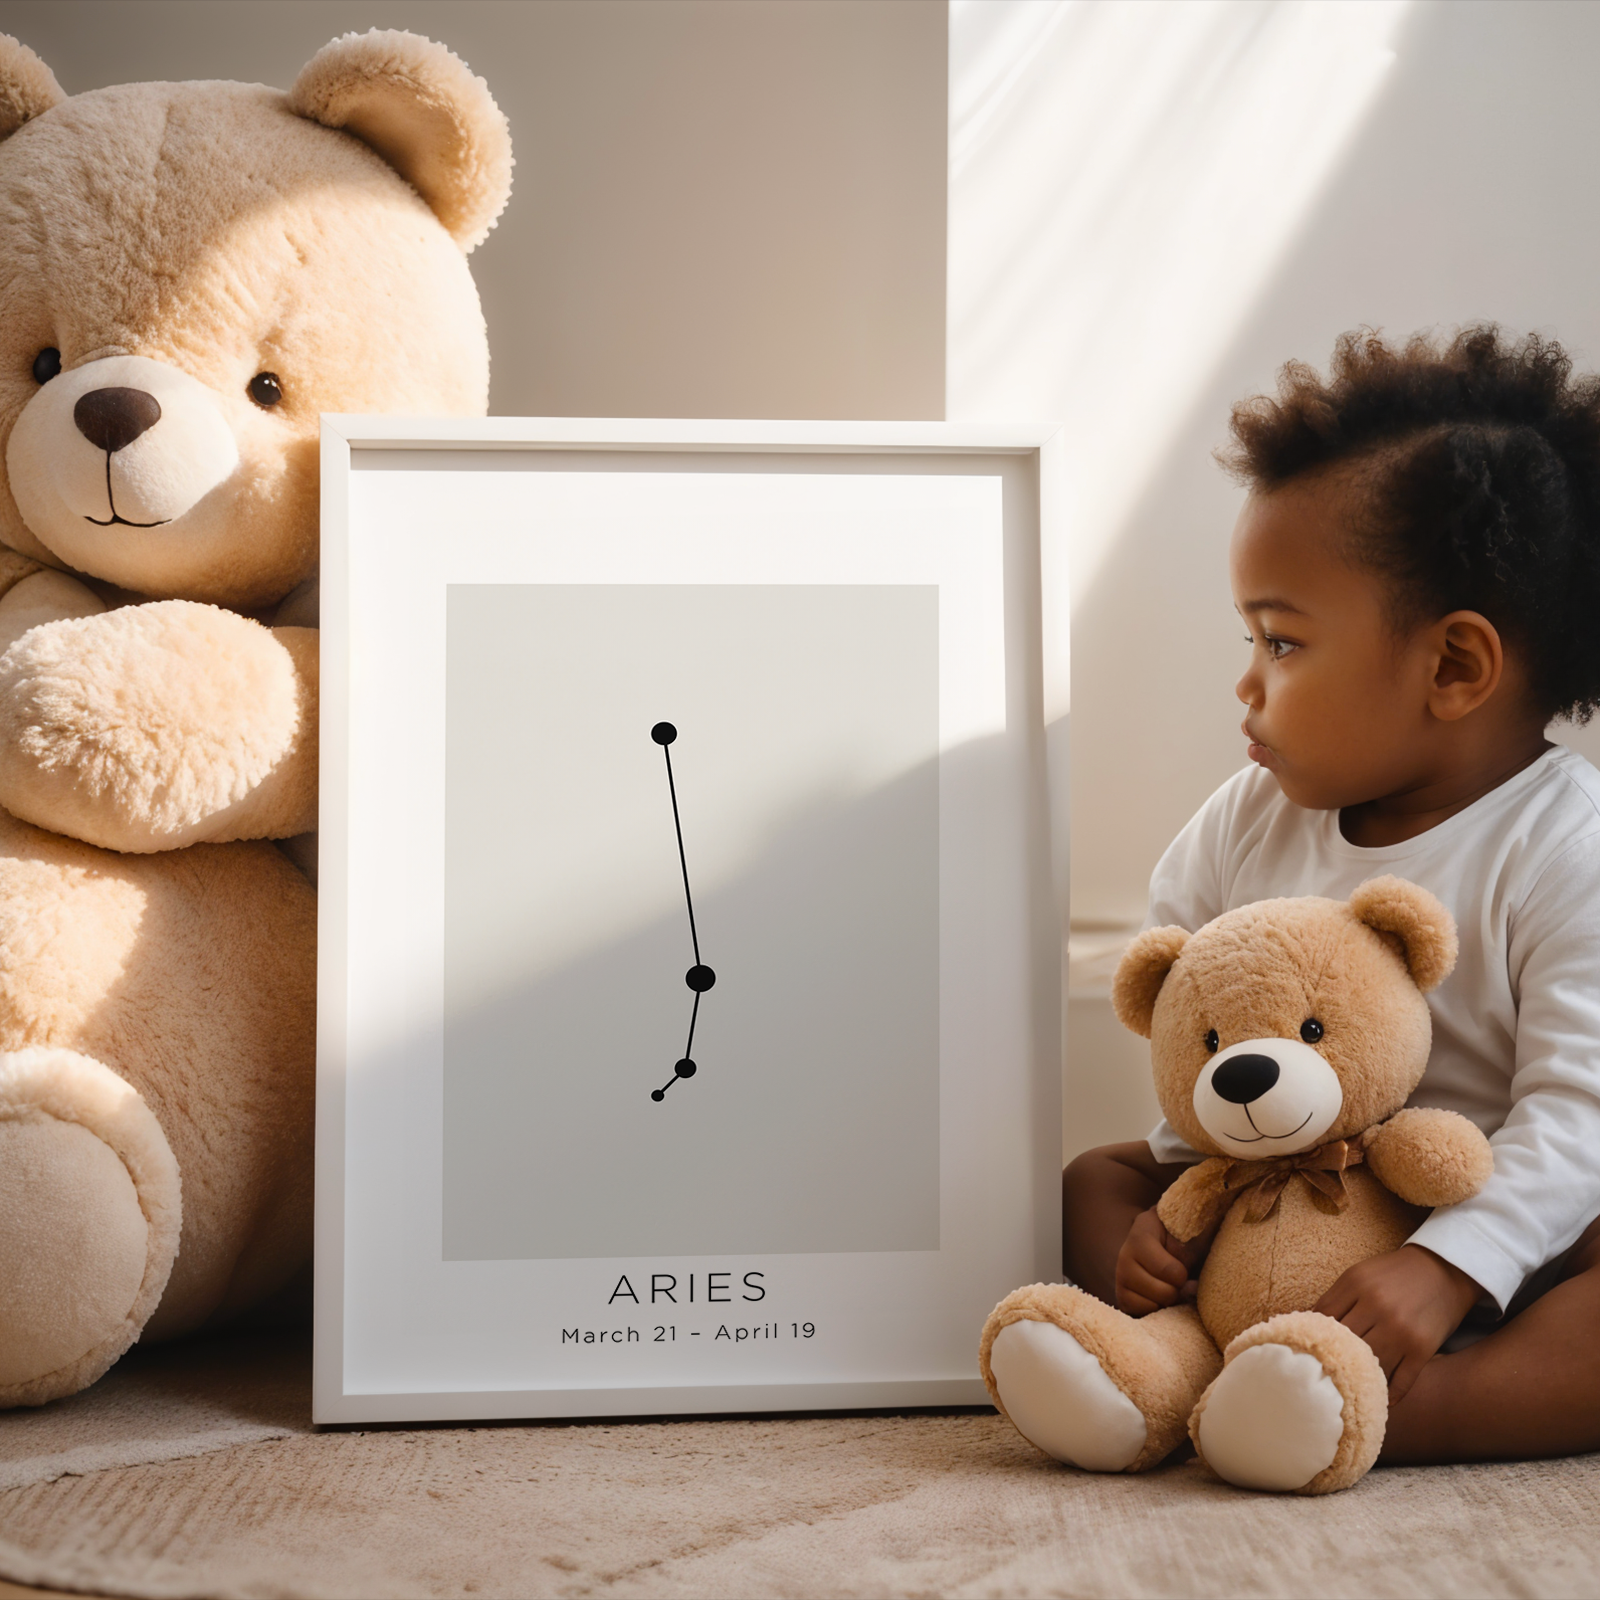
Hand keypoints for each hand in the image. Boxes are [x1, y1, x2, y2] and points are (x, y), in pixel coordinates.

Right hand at [1115, 1206, 1211, 1314]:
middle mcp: (1125, 1256)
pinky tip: (1159, 1298)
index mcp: (1142, 1235)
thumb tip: (1191, 1287)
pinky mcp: (1121, 1297)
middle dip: (1177, 1290)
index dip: (1182, 1275)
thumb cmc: (1181, 1238)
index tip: (1184, 1269)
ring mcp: (1120, 1278)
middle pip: (1164, 1293)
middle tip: (1178, 1281)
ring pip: (1154, 1307)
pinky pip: (1142, 1315)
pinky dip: (1156, 1311)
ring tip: (1168, 1287)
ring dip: (1168, 1302)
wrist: (1164, 1239)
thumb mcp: (1190, 1235)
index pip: (1169, 1270)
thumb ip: (1194, 1251)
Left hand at [1314, 1245, 1483, 1402]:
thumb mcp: (1360, 1274)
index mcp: (1357, 1284)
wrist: (1444, 1269)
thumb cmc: (1394, 1274)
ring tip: (1343, 1392)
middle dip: (1329, 1360)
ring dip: (1357, 1380)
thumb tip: (1303, 1321)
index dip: (1309, 1335)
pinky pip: (1401, 1381)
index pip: (1322, 1317)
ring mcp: (1402, 1331)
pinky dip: (1388, 1393)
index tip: (1302, 1351)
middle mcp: (1378, 1308)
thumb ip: (1334, 1298)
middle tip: (1317, 1377)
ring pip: (1369, 1366)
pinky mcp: (1423, 1349)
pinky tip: (1378, 1399)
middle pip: (1343, 1344)